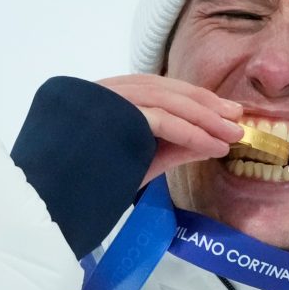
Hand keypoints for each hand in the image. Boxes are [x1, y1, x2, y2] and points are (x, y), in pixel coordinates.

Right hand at [97, 74, 243, 186]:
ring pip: (168, 102)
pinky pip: (162, 121)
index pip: (159, 89)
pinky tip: (213, 146)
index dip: (195, 98)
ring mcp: (107, 100)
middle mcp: (107, 90)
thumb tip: (211, 142)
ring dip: (206, 119)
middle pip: (167, 90)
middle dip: (207, 104)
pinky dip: (192, 133)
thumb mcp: (141, 159)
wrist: (51, 200)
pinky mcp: (114, 117)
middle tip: (237, 120)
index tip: (223, 111)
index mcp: (109, 95)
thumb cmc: (91, 182)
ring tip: (232, 136)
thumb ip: (173, 147)